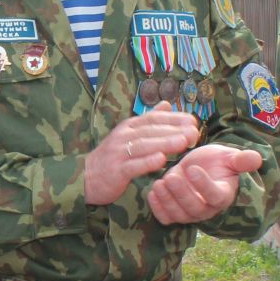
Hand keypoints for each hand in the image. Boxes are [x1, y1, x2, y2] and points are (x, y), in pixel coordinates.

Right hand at [84, 105, 202, 204]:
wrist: (85, 176)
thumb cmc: (113, 156)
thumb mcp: (129, 134)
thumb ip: (148, 120)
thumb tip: (166, 104)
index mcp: (128, 126)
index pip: (153, 119)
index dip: (174, 118)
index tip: (193, 121)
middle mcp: (123, 136)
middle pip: (151, 131)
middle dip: (174, 130)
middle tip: (194, 132)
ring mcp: (118, 153)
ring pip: (144, 146)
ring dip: (165, 143)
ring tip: (183, 142)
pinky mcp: (116, 171)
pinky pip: (133, 165)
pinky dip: (147, 162)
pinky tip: (161, 160)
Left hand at [147, 144, 262, 224]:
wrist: (200, 168)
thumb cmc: (216, 162)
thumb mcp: (229, 157)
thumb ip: (241, 160)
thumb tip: (258, 158)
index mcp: (222, 195)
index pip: (214, 196)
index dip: (203, 185)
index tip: (193, 169)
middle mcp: (206, 209)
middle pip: (194, 208)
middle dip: (181, 193)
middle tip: (171, 177)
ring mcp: (189, 214)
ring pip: (178, 214)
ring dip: (167, 200)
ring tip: (159, 182)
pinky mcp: (174, 214)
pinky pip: (165, 217)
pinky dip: (157, 208)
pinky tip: (152, 192)